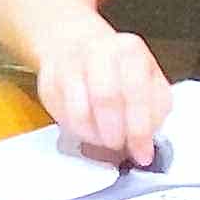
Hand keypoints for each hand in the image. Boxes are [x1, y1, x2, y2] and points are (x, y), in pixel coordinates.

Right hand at [32, 22, 170, 164]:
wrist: (78, 46)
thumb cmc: (119, 72)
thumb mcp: (150, 83)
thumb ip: (153, 111)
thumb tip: (145, 144)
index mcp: (130, 50)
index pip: (137, 92)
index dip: (140, 129)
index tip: (142, 153)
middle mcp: (98, 51)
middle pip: (105, 98)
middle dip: (114, 133)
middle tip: (118, 146)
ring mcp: (68, 64)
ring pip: (78, 112)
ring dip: (93, 136)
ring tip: (102, 140)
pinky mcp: (47, 80)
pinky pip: (60, 116)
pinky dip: (75, 130)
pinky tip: (86, 128)